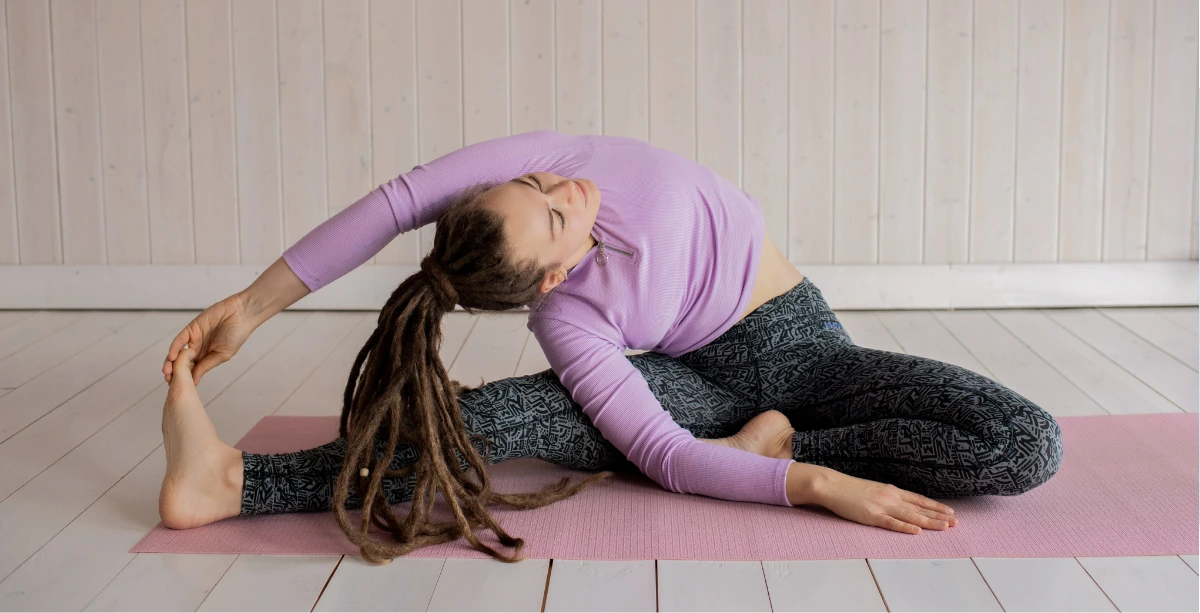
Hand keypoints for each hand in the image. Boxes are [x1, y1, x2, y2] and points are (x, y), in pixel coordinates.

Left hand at [162, 293, 255, 385]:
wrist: (241, 315)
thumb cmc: (237, 335)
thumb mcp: (222, 355)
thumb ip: (206, 365)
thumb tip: (194, 380)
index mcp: (206, 356)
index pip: (191, 369)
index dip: (183, 377)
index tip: (177, 387)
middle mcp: (198, 348)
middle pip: (181, 362)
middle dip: (174, 371)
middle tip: (168, 380)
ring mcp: (193, 338)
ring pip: (177, 352)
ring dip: (170, 362)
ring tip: (167, 372)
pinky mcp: (191, 328)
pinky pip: (180, 340)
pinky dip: (174, 348)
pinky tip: (171, 357)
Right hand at [815, 469, 958, 534]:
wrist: (832, 485)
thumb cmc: (850, 489)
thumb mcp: (874, 489)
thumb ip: (887, 496)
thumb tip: (900, 504)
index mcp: (892, 490)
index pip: (919, 499)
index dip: (936, 506)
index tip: (950, 512)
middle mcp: (891, 497)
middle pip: (920, 508)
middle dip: (939, 515)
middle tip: (956, 522)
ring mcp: (882, 506)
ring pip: (911, 515)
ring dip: (930, 522)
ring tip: (945, 527)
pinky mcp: (871, 515)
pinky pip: (891, 523)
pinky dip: (905, 527)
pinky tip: (917, 531)